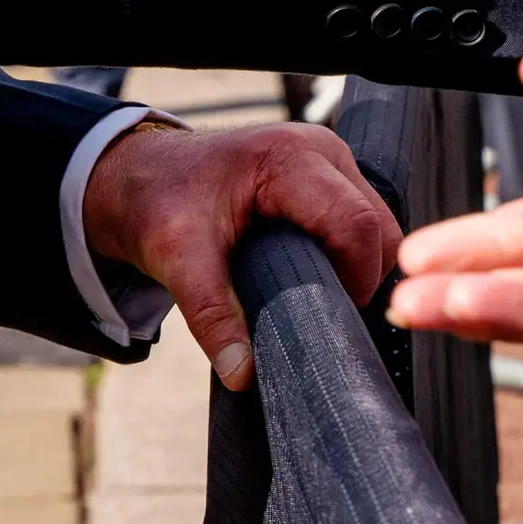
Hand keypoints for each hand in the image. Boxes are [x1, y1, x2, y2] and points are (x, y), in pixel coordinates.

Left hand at [81, 119, 401, 391]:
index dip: (355, 279)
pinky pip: (362, 222)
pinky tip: (315, 277)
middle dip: (360, 277)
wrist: (143, 176)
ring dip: (357, 267)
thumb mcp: (176, 258)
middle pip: (379, 227)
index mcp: (289, 159)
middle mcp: (320, 150)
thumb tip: (243, 373)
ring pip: (378, 226)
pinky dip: (349, 255)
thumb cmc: (158, 203)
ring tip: (314, 296)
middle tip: (320, 313)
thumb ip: (211, 315)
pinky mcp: (329, 177)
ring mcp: (330, 160)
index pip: (356, 225)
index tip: (328, 318)